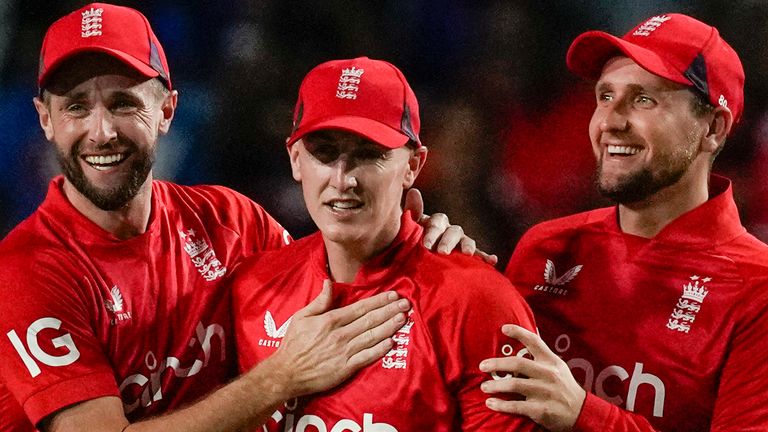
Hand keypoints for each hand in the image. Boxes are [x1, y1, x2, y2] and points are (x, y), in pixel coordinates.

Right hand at [264, 280, 409, 398]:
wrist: (286, 373)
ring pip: (372, 337)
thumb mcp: (301, 317)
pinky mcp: (346, 368)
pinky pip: (367, 357)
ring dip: (389, 327)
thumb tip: (328, 282)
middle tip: (406, 304)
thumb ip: (319, 301)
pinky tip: (392, 343)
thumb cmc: (293, 344)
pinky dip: (380, 349)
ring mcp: (344, 352)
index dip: (379, 301)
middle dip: (390, 311)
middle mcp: (340, 334)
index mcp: (331, 320)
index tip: (393, 295)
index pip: (360, 308)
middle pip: (370, 320)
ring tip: (403, 319)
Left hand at [404, 188, 497, 264]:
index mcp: (434, 223)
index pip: (436, 223)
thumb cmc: (412, 239)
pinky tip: (492, 260)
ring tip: (468, 253)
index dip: (432, 233)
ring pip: (466, 241)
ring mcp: (459, 242)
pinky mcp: (467, 254)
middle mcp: (449, 230)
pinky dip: (485, 256)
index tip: (427, 245)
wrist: (417, 255)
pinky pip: (478, 255)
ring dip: (468, 246)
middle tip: (442, 252)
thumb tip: (414, 192)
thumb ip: (412, 212)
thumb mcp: (409, 226)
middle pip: (452, 231)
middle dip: (448, 241)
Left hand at [479, 324, 585, 431]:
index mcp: (550, 361)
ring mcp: (544, 392)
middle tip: (482, 366)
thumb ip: (541, 356)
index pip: (534, 341)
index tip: (503, 328)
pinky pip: (516, 406)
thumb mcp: (557, 367)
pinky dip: (501, 405)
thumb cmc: (563, 387)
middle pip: (517, 364)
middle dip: (497, 364)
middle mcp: (548, 374)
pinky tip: (490, 403)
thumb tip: (522, 341)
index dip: (519, 332)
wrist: (582, 412)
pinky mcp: (541, 409)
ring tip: (484, 387)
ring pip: (514, 385)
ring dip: (495, 385)